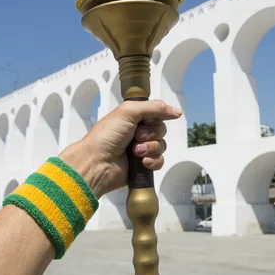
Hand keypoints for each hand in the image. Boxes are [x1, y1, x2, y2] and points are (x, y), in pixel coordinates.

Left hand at [59, 100, 181, 197]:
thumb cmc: (107, 135)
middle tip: (136, 137)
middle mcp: (138, 132)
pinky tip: (142, 162)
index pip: (157, 113)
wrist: (97, 163)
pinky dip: (153, 161)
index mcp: (133, 117)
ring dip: (150, 148)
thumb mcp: (128, 112)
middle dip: (151, 134)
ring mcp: (140, 149)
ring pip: (162, 146)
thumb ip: (155, 108)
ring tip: (135, 152)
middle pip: (161, 129)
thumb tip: (177, 112)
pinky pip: (160, 161)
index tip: (149, 120)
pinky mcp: (142, 166)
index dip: (157, 116)